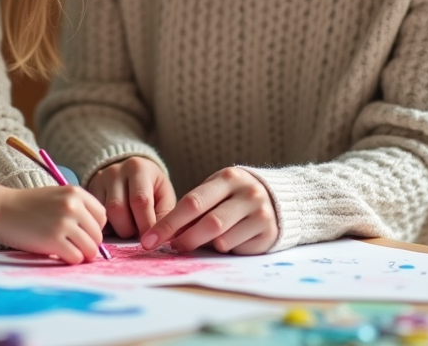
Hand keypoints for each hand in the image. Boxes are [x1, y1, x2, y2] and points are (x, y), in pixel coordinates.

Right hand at [0, 184, 107, 263]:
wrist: (0, 209)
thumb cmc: (27, 206)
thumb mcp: (57, 196)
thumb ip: (77, 210)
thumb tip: (96, 236)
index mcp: (76, 193)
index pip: (102, 216)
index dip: (94, 228)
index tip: (82, 233)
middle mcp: (73, 206)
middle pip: (98, 235)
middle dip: (88, 243)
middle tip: (72, 245)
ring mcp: (64, 223)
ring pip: (90, 249)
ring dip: (81, 254)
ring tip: (66, 251)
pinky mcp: (54, 240)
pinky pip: (76, 258)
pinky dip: (70, 260)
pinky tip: (58, 254)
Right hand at [86, 156, 176, 238]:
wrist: (132, 172)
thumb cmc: (151, 187)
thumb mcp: (164, 196)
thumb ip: (164, 216)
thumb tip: (160, 238)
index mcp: (138, 168)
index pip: (140, 200)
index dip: (146, 225)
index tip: (151, 240)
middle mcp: (115, 171)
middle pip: (117, 208)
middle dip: (129, 229)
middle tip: (137, 233)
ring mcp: (99, 181)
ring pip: (104, 214)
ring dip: (117, 230)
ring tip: (128, 229)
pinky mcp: (89, 191)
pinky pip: (94, 216)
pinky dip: (106, 227)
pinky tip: (116, 226)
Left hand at [139, 166, 277, 254]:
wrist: (278, 198)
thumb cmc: (234, 196)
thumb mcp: (215, 191)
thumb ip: (194, 208)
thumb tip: (165, 234)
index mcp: (228, 178)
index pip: (192, 203)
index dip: (168, 224)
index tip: (149, 240)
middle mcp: (248, 194)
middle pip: (209, 223)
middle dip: (185, 239)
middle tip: (172, 248)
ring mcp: (261, 214)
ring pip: (223, 240)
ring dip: (206, 245)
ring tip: (202, 242)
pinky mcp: (268, 233)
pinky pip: (237, 249)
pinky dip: (225, 249)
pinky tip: (225, 241)